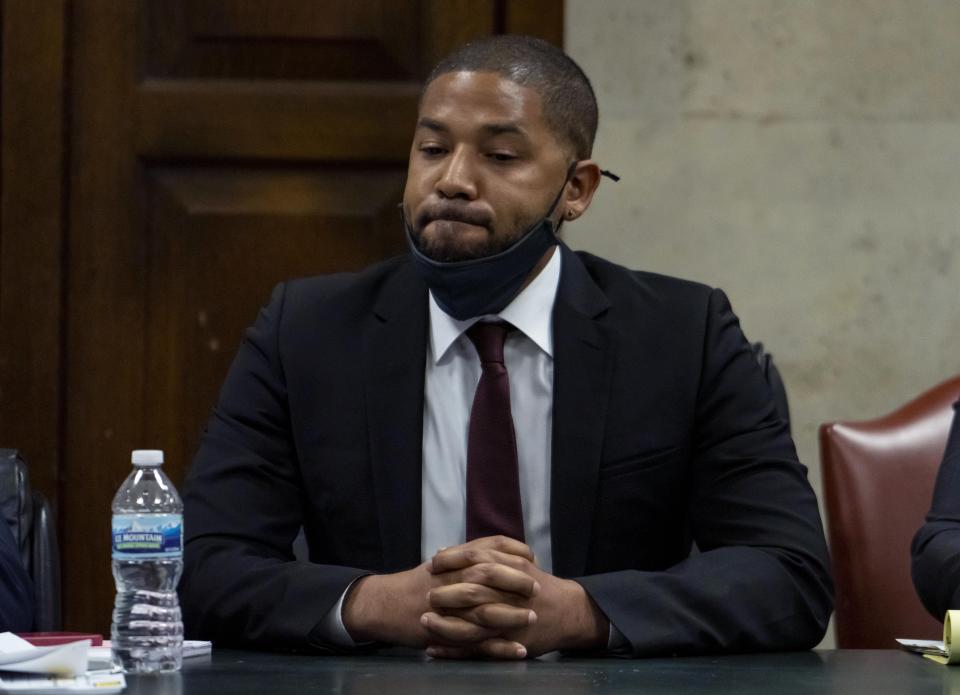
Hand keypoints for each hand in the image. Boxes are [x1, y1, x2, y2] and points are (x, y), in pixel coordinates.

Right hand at [342, 537, 539, 648]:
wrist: (385, 604)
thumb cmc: (417, 583)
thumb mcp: (442, 563)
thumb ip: (467, 555)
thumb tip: (497, 549)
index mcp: (453, 561)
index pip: (488, 548)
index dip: (513, 551)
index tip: (532, 557)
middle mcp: (451, 580)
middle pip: (488, 575)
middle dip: (516, 580)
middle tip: (538, 586)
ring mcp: (448, 607)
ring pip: (484, 609)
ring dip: (512, 614)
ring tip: (533, 618)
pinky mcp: (445, 632)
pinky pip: (476, 642)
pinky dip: (499, 647)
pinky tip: (518, 650)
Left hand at [422, 536, 608, 657]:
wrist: (568, 613)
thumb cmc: (536, 585)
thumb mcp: (518, 561)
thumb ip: (488, 552)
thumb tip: (447, 549)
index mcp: (513, 568)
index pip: (478, 558)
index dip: (453, 560)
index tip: (434, 561)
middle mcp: (510, 593)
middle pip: (474, 590)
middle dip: (447, 592)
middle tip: (428, 593)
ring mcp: (508, 621)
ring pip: (473, 622)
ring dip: (446, 622)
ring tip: (425, 621)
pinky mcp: (507, 644)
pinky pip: (476, 649)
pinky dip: (453, 649)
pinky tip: (433, 649)